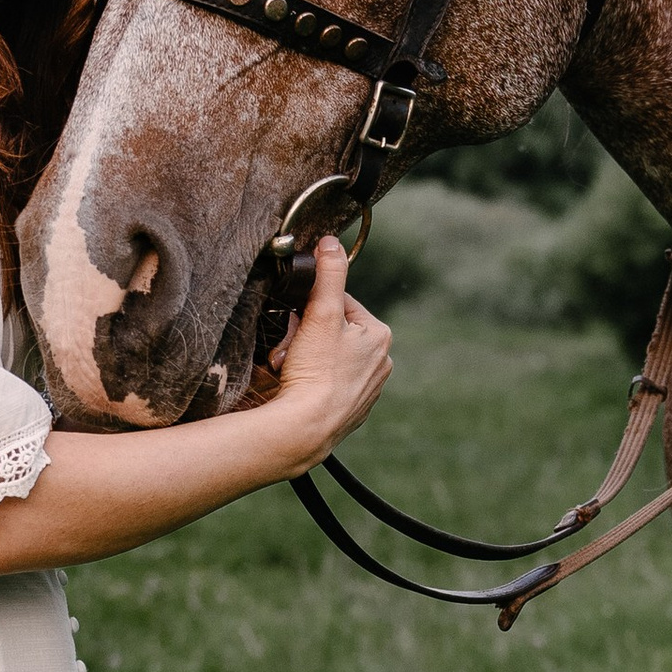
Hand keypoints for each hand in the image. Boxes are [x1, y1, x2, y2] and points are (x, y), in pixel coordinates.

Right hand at [265, 238, 392, 468]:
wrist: (306, 429)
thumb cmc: (316, 372)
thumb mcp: (320, 313)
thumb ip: (327, 274)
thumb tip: (331, 242)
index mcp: (380, 335)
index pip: (340, 303)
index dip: (311, 308)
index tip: (297, 322)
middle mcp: (381, 362)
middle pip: (333, 332)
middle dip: (307, 336)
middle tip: (291, 349)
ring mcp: (367, 389)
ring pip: (328, 357)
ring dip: (305, 357)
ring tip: (291, 368)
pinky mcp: (350, 410)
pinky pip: (326, 384)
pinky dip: (310, 381)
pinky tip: (298, 387)